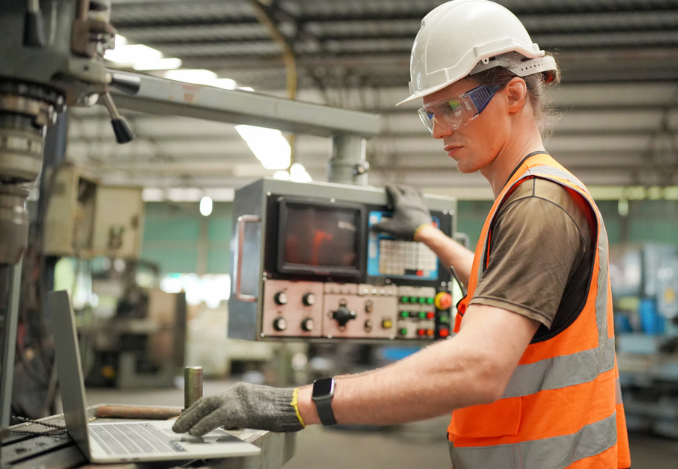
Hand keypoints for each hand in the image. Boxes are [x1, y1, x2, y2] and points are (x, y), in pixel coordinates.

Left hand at [172, 382, 303, 435]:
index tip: (185, 418)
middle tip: (176, 425)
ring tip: (180, 430)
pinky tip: (195, 432)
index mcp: (240, 391)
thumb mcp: (257, 408)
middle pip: (206, 401)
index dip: (196, 410)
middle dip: (189, 414)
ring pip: (208, 406)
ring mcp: (239, 399)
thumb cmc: (281, 411)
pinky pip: (217, 417)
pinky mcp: (242, 410)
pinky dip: (204, 425)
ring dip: (191, 419)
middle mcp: (236, 392)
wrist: (295, 405)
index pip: (212, 400)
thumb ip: (241, 413)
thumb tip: (225, 425)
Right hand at [372, 184, 432, 240]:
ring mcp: (418, 202)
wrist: (423, 232)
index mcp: (400, 202)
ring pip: (413, 190)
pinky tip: (416, 197)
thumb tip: (372, 227)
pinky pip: (421, 196)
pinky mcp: (424, 206)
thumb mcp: (390, 228)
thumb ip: (380, 227)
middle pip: (404, 188)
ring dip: (408, 188)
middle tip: (395, 187)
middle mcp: (409, 199)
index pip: (393, 191)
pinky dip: (417, 193)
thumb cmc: (407, 228)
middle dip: (398, 186)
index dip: (389, 187)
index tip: (387, 186)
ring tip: (406, 189)